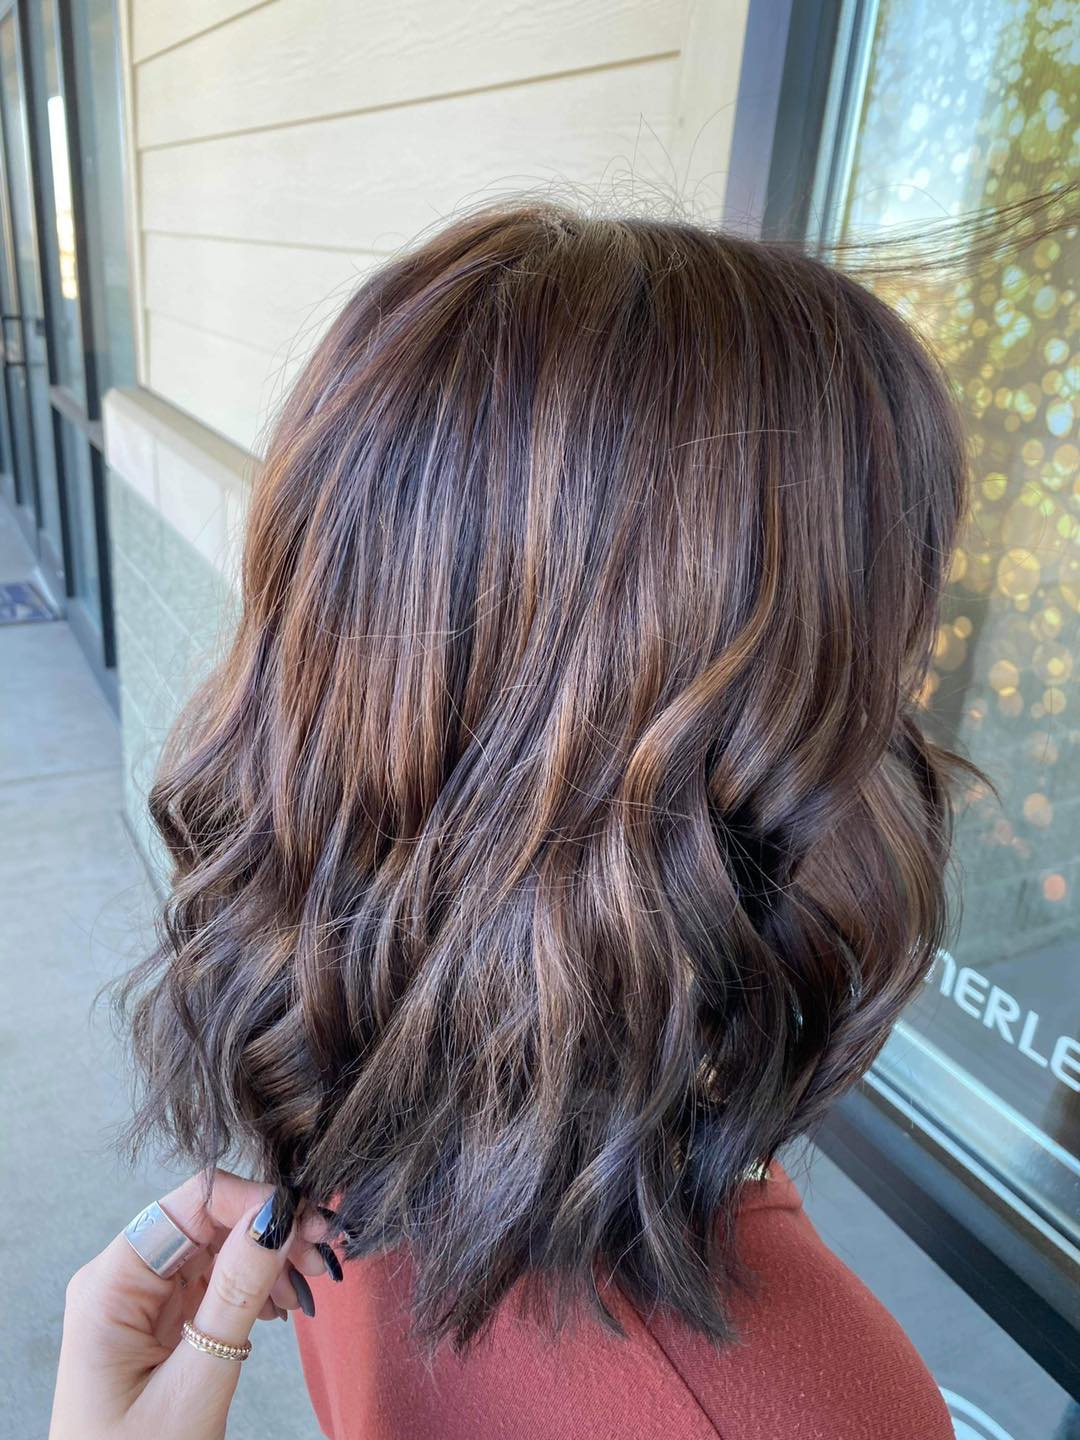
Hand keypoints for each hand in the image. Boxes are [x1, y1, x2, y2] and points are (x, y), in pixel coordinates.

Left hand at [49, 1169, 333, 1439]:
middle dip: (270, 1232)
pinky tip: (283, 1308)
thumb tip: (277, 1214)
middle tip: (325, 1257)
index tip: (310, 1223)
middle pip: (208, 1222)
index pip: (190, 1204)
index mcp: (109, 1286)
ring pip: (218, 1250)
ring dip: (270, 1260)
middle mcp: (121, 1282)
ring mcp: (141, 1305)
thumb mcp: (194, 1382)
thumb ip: (235, 1295)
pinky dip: (256, 1288)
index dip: (253, 1200)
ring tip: (309, 1290)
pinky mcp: (162, 1327)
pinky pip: (215, 1284)